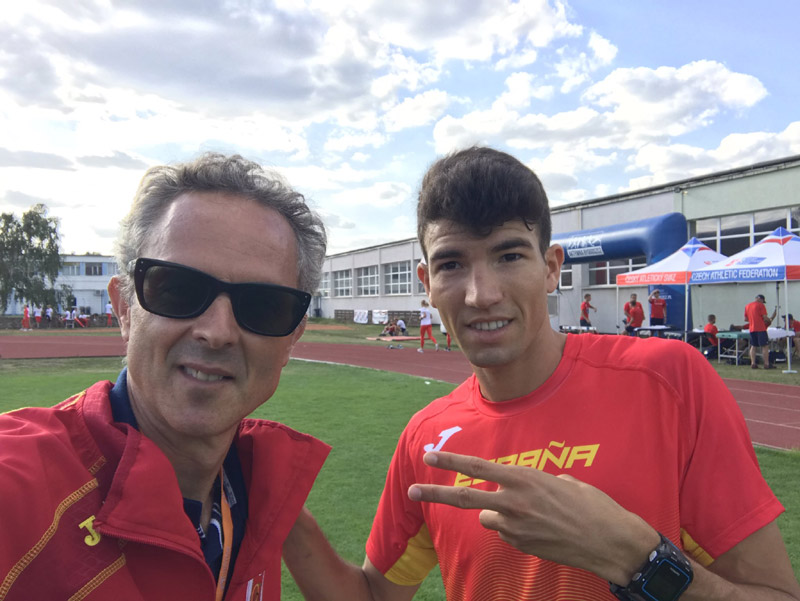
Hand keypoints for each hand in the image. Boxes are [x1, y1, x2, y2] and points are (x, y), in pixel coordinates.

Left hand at [407, 451, 657, 583]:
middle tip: (411, 490)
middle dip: (434, 492)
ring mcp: (515, 528)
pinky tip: (542, 530)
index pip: (477, 468)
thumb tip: (521, 489)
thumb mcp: (562, 480)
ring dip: (499, 515)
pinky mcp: (521, 546)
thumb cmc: (591, 505)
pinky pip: (508, 533)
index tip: (428, 457)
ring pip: (489, 518)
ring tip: (532, 514)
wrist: (610, 541)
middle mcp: (513, 502)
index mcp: (523, 479)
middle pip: (464, 497)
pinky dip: (516, 530)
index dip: (450, 461)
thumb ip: (533, 482)